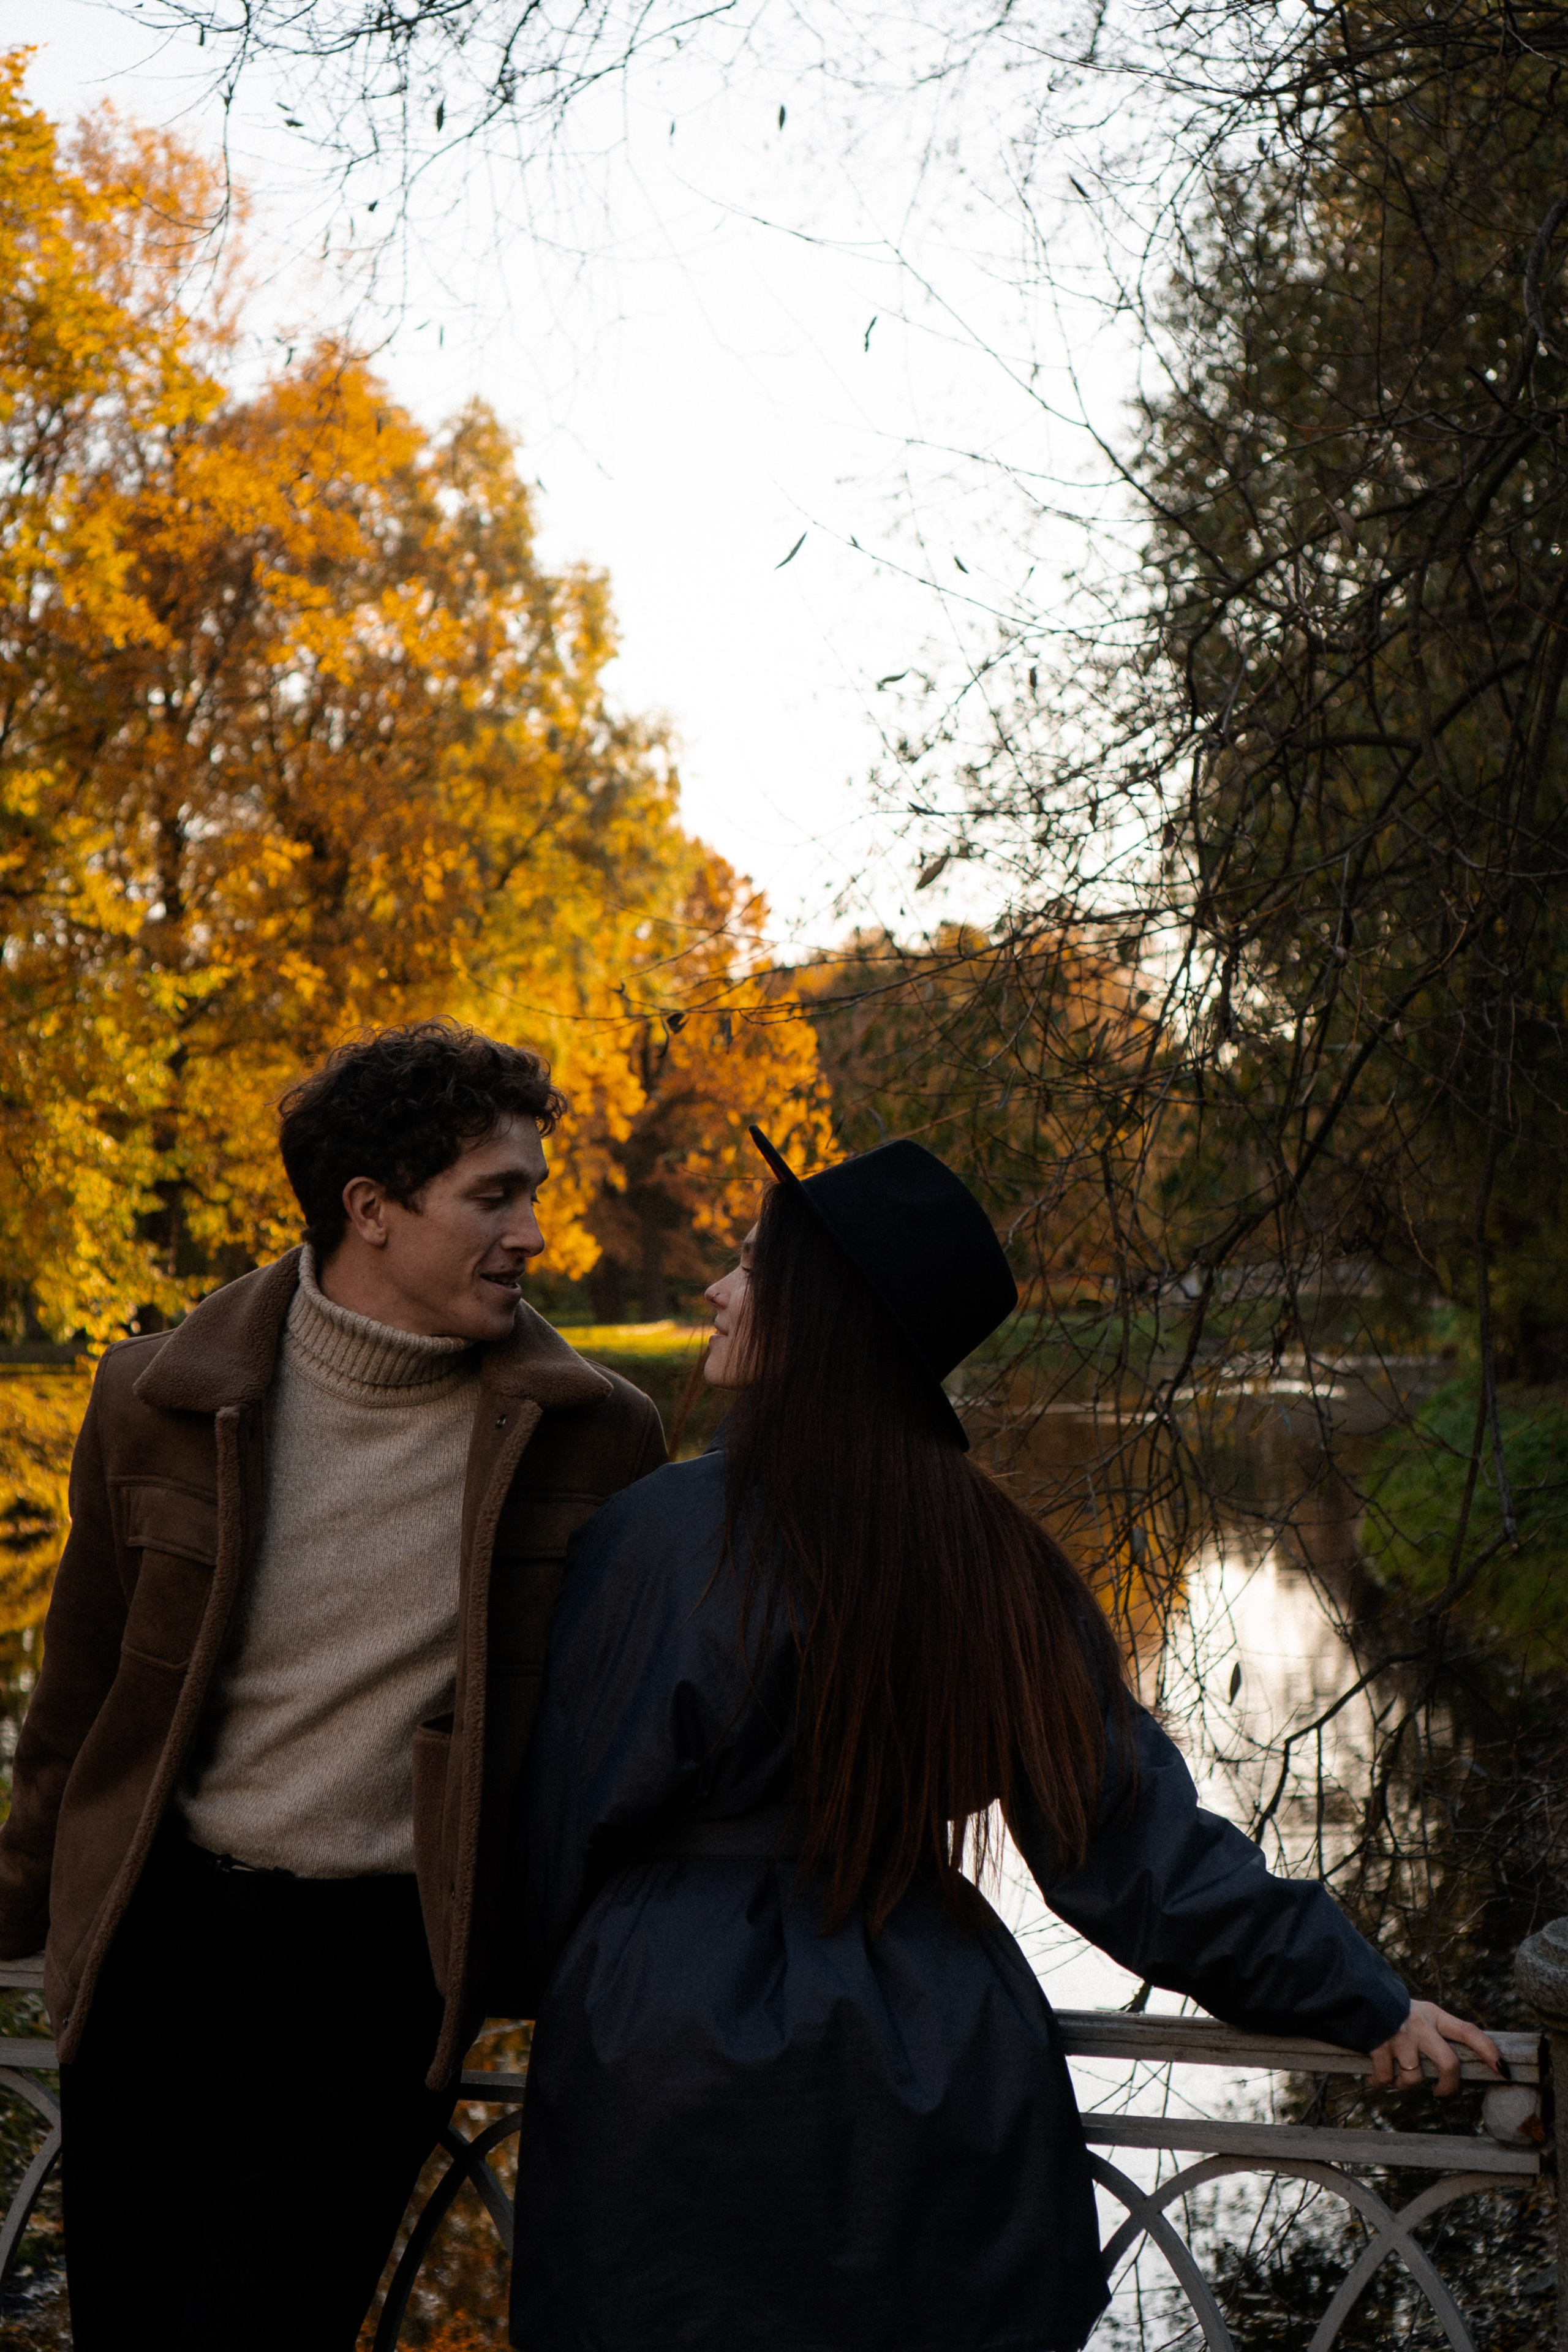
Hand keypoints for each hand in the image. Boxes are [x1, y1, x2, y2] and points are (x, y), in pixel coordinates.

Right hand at [1369, 1999, 1503, 2095]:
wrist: (1355, 1992)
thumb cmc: (1392, 2009)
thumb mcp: (1419, 2012)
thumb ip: (1435, 2031)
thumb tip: (1454, 2065)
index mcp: (1434, 2016)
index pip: (1468, 2032)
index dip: (1488, 2051)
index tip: (1504, 2070)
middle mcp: (1420, 2026)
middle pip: (1448, 2064)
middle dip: (1448, 2087)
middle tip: (1440, 2093)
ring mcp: (1399, 2036)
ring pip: (1414, 2079)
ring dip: (1404, 2085)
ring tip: (1395, 2078)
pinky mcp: (1378, 2045)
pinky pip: (1385, 2079)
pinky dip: (1379, 2083)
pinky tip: (1374, 2077)